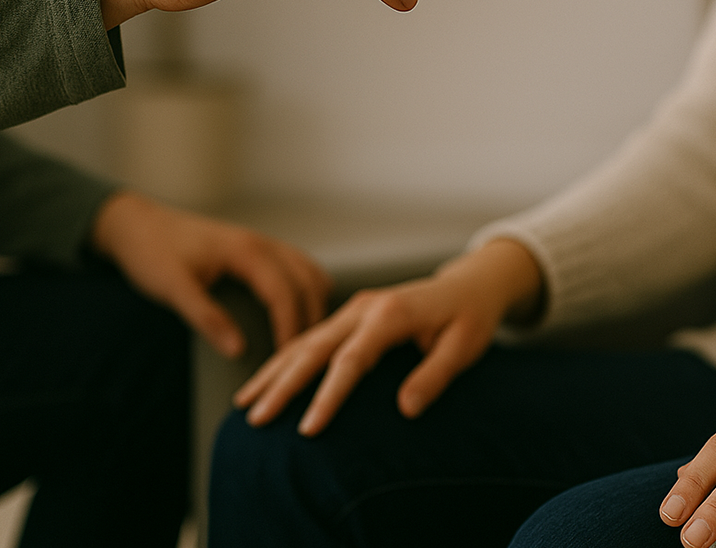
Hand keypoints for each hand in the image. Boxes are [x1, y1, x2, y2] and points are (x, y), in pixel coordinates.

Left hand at [90, 190, 332, 356]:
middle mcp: (262, 243)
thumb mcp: (173, 288)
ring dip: (316, 303)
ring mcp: (263, 242)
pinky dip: (308, 289)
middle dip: (313, 319)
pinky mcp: (258, 247)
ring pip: (310, 271)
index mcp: (246, 251)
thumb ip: (206, 317)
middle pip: (308, 282)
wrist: (137, 224)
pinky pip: (299, 267)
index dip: (292, 328)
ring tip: (310, 339)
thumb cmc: (152, 253)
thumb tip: (238, 350)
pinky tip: (303, 310)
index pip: (285, 292)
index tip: (291, 361)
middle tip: (308, 359)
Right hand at [234, 238, 542, 435]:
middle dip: (283, 385)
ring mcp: (353, 310)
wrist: (468, 286)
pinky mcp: (349, 316)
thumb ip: (434, 375)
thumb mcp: (464, 347)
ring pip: (304, 341)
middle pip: (314, 348)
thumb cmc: (470, 318)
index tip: (308, 430)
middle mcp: (364, 308)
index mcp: (391, 314)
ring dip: (274, 372)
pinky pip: (309, 338)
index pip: (351, 360)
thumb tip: (405, 409)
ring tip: (245, 404)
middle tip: (257, 419)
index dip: (328, 396)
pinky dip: (284, 361)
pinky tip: (264, 383)